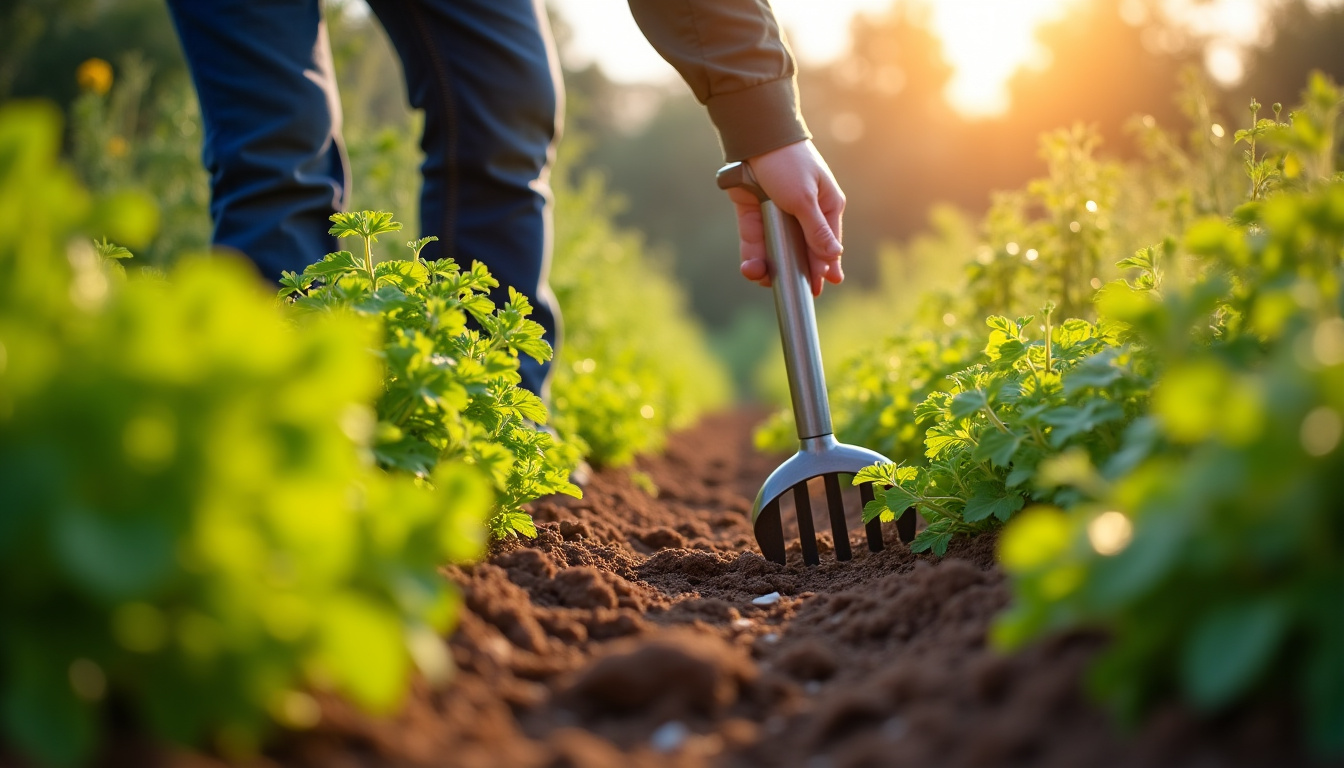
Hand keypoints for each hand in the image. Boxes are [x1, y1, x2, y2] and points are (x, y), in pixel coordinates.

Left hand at [724, 139, 845, 295]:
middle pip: (803, 252)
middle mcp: (804, 214)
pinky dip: (753, 257)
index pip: (828, 244)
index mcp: (826, 207)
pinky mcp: (755, 216)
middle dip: (798, 272)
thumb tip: (834, 256)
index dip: (825, 267)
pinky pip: (756, 243)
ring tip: (764, 278)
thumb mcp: (805, 199)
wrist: (755, 140)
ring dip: (771, 267)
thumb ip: (817, 230)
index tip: (822, 286)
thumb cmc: (788, 163)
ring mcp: (779, 216)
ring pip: (777, 250)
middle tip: (798, 292)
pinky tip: (751, 268)